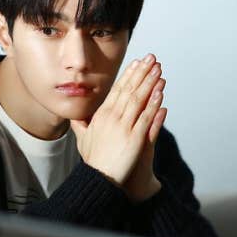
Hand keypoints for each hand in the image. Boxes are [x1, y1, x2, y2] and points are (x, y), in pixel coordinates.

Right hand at [70, 54, 164, 185]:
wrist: (100, 179)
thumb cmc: (94, 161)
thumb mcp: (83, 139)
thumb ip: (80, 125)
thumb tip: (75, 116)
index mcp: (102, 115)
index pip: (117, 90)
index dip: (129, 75)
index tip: (137, 63)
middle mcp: (112, 118)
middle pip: (129, 90)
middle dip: (141, 72)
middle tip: (152, 58)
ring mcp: (124, 127)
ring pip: (139, 100)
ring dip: (150, 82)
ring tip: (158, 69)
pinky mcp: (135, 138)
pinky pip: (147, 117)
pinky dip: (154, 103)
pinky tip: (161, 92)